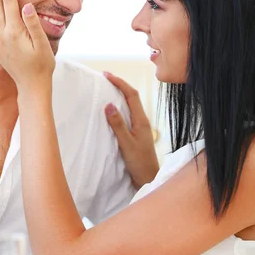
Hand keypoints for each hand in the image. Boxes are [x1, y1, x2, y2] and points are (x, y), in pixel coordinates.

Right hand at [104, 72, 158, 187]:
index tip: (106, 75)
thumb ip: (118, 125)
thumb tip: (108, 104)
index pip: (131, 95)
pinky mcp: (136, 133)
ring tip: (107, 88)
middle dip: (120, 84)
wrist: (148, 179)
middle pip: (132, 96)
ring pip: (130, 104)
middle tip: (105, 77)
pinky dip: (120, 106)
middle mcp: (142, 120)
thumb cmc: (139, 163)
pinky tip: (112, 109)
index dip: (120, 82)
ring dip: (120, 94)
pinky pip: (128, 113)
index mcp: (141, 120)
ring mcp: (140, 126)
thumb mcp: (126, 144)